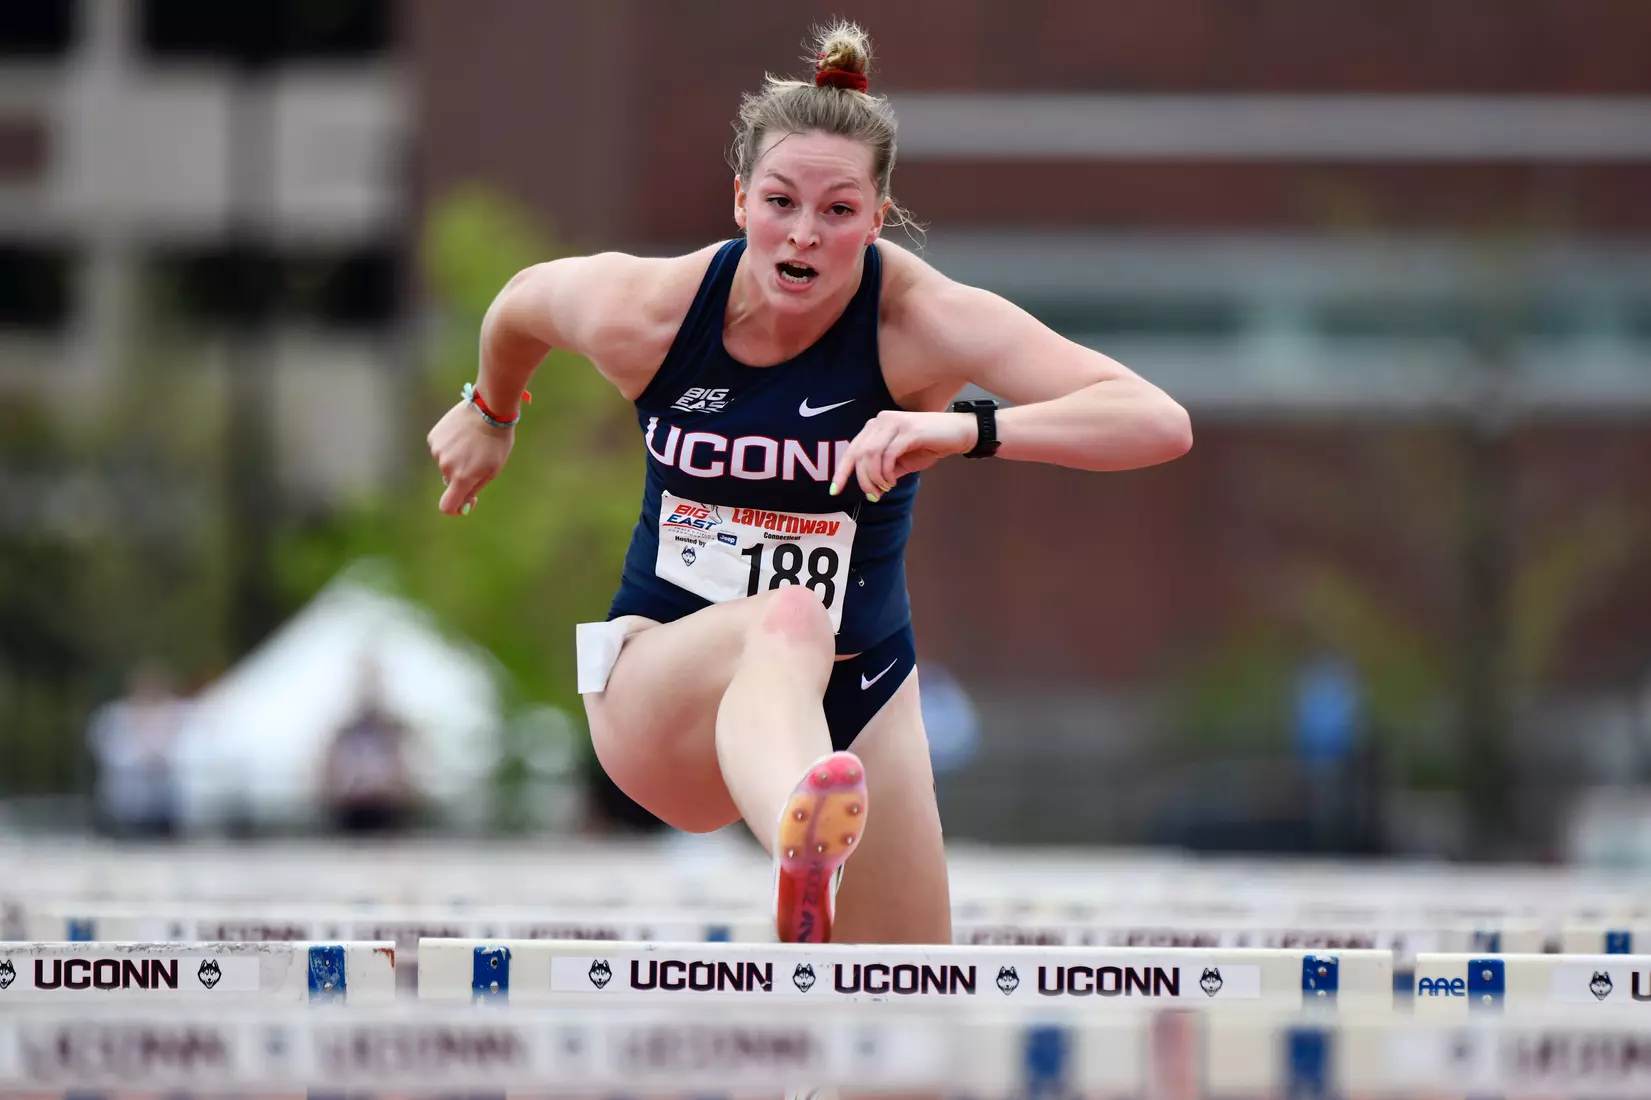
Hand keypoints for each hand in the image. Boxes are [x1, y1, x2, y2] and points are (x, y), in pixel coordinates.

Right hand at [426, 400, 513, 515]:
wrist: (488, 409)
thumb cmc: (496, 442)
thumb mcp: (493, 469)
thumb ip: (476, 488)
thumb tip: (464, 503)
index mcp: (462, 477)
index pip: (447, 505)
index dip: (454, 509)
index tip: (463, 505)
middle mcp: (446, 466)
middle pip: (450, 481)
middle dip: (462, 476)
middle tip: (478, 459)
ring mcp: (438, 450)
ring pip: (446, 463)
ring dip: (457, 458)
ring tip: (472, 442)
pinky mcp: (434, 437)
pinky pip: (441, 448)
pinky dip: (450, 445)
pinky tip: (463, 434)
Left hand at [829, 410, 975, 499]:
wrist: (958, 433)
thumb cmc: (930, 445)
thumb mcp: (903, 462)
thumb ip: (885, 471)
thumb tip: (873, 491)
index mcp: (876, 426)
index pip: (852, 449)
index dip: (841, 471)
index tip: (835, 490)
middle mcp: (881, 421)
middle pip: (859, 454)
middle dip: (862, 479)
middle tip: (873, 494)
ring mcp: (894, 423)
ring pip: (871, 455)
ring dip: (875, 477)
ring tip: (886, 487)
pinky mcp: (908, 430)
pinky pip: (888, 455)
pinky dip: (887, 472)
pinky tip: (893, 481)